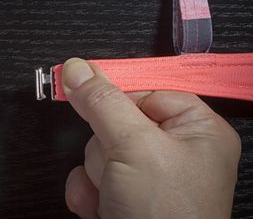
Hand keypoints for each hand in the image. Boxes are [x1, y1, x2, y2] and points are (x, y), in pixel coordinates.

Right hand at [62, 58, 240, 218]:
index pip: (146, 91)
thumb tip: (76, 68)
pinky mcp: (125, 198)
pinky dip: (89, 192)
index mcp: (196, 130)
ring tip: (114, 196)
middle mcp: (175, 152)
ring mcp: (148, 177)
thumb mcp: (133, 145)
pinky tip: (101, 208)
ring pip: (99, 150)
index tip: (87, 95)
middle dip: (107, 148)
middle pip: (116, 122)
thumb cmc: (164, 212)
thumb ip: (102, 102)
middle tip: (119, 169)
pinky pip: (92, 176)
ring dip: (97, 174)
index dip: (118, 99)